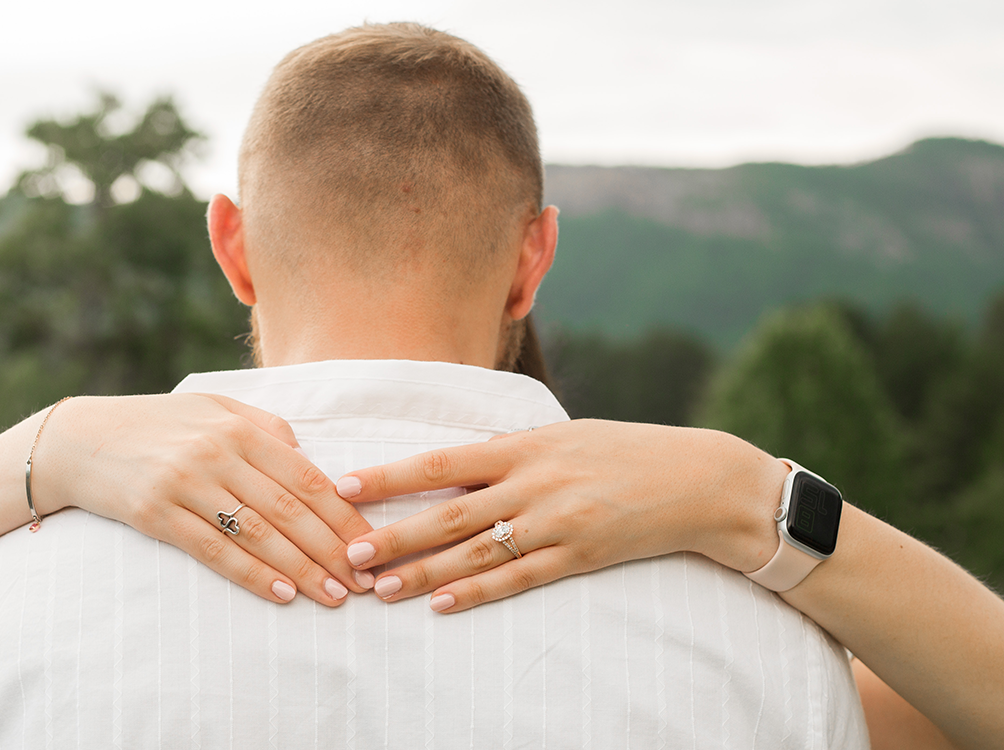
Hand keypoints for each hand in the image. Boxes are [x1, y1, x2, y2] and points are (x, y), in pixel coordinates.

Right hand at [35, 393, 374, 605]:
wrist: (79, 439)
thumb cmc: (158, 424)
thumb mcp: (215, 409)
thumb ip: (266, 428)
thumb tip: (308, 456)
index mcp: (240, 429)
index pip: (307, 477)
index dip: (343, 516)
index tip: (371, 545)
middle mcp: (217, 454)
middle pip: (290, 510)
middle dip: (333, 550)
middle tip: (363, 582)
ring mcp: (186, 484)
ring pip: (258, 534)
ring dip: (301, 569)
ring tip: (332, 596)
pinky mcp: (156, 514)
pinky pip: (213, 550)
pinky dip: (251, 574)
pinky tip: (280, 594)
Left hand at [336, 419, 784, 612]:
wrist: (696, 479)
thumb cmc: (622, 451)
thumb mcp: (561, 436)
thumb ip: (507, 452)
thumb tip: (448, 467)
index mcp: (524, 445)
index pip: (442, 461)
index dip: (390, 475)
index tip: (345, 485)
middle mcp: (534, 483)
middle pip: (450, 512)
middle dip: (396, 534)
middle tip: (350, 553)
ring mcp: (557, 522)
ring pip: (477, 552)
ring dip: (426, 573)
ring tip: (381, 588)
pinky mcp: (580, 556)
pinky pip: (519, 578)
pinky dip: (478, 592)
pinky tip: (443, 605)